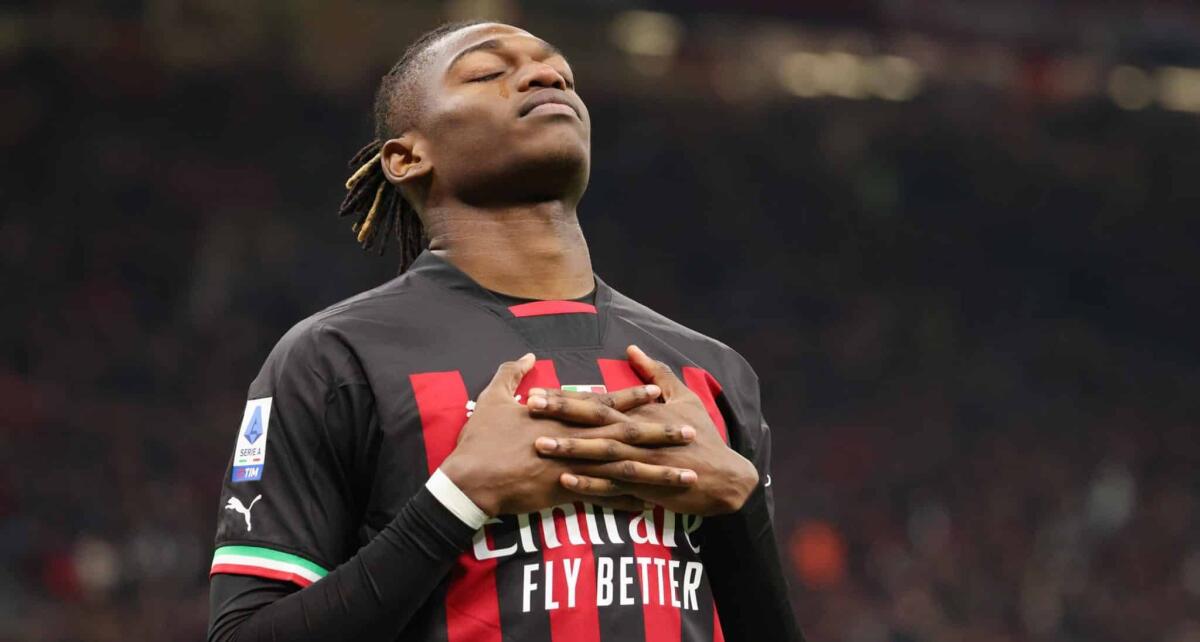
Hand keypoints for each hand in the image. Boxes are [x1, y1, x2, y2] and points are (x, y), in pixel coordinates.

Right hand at [439, 353, 699, 515]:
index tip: (658, 395)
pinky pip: (604, 498)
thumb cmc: (479, 440)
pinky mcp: (566, 493)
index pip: (603, 404)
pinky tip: (651, 505)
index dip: (633, 400)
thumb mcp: (492, 399)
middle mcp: (573, 440)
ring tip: (685, 475)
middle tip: (690, 433)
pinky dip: (628, 501)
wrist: (470, 481)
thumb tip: (527, 356)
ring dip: (657, 472)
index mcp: (559, 416)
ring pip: (623, 469)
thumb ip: (511, 374)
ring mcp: (572, 467)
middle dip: (659, 434)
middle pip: (625, 436)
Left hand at [527, 345, 758, 515]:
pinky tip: (566, 481)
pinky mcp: (645, 488)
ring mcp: (640, 463)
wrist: (724, 479)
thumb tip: (633, 349)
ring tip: (539, 444)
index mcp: (643, 414)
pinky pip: (613, 486)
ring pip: (599, 454)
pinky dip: (590, 484)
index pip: (598, 402)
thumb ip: (657, 373)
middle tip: (530, 407)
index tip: (537, 391)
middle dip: (560, 415)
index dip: (566, 397)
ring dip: (569, 449)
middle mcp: (638, 436)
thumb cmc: (704, 437)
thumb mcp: (685, 398)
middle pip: (593, 423)